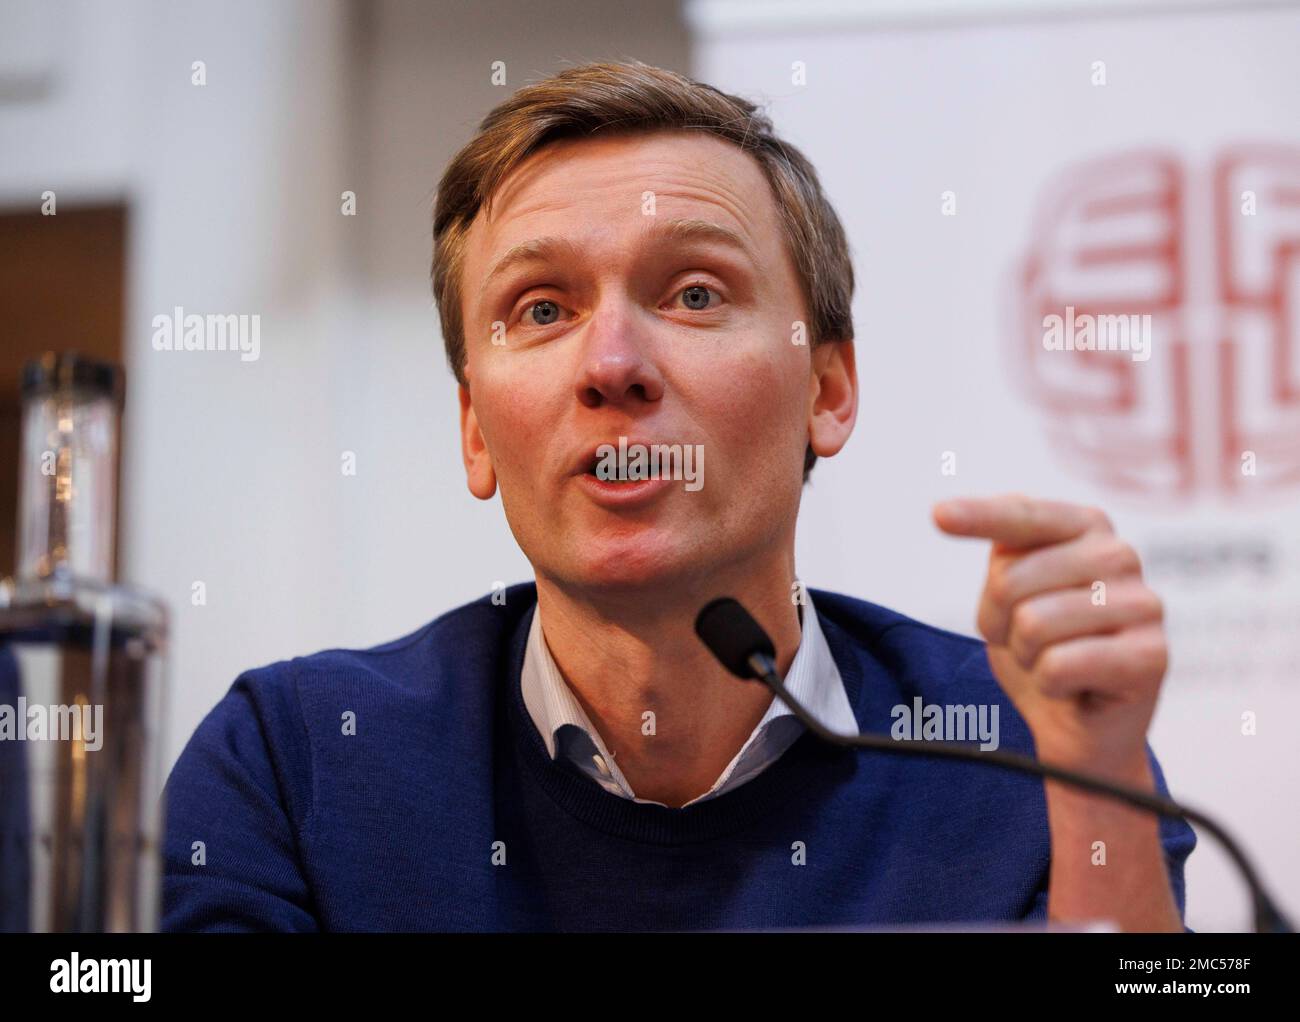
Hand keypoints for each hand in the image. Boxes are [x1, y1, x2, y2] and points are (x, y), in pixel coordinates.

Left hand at [933, 493, 1165, 780]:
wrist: (1077, 727)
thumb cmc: (1039, 650)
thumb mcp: (1008, 593)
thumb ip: (1003, 553)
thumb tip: (958, 514)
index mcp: (1086, 527)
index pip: (1024, 516)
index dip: (980, 516)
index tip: (937, 514)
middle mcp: (1120, 555)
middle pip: (1011, 582)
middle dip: (999, 623)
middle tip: (1026, 643)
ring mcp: (1143, 603)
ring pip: (1032, 624)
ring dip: (1026, 656)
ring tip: (1051, 662)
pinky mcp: (1151, 655)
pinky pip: (1059, 665)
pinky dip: (1048, 684)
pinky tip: (1073, 686)